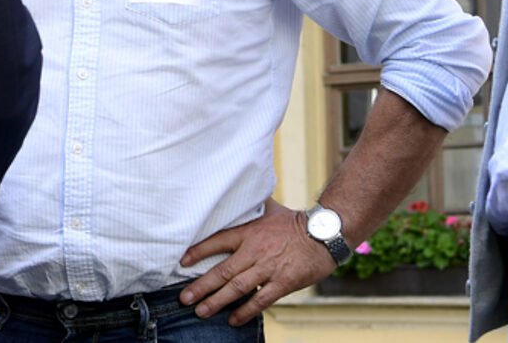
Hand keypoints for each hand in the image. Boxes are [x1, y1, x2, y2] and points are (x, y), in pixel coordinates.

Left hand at [177, 199, 334, 325]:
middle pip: (222, 270)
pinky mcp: (283, 283)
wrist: (324, 234)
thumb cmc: (295, 222)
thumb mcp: (270, 208)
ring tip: (201, 312)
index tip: (182, 262)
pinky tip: (233, 320)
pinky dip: (245, 311)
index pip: (217, 241)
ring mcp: (268, 268)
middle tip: (183, 299)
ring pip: (237, 287)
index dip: (198, 252)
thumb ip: (251, 203)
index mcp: (249, 232)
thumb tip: (237, 188)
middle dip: (200, 286)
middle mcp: (255, 250)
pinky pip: (261, 300)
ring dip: (216, 301)